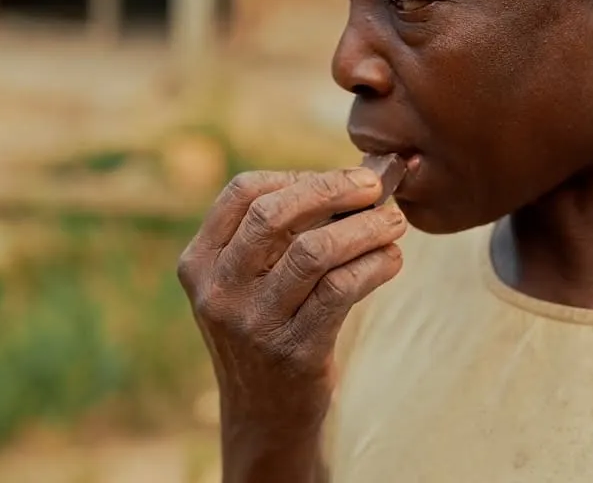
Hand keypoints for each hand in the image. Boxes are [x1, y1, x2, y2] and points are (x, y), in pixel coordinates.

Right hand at [177, 168, 407, 429]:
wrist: (263, 416)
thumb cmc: (266, 331)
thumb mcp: (245, 284)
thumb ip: (277, 235)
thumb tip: (350, 179)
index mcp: (199, 262)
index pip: (242, 193)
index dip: (296, 177)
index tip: (337, 180)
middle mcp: (217, 290)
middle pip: (276, 214)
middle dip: (334, 190)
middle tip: (374, 187)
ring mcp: (252, 322)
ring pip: (315, 250)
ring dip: (365, 229)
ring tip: (393, 224)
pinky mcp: (293, 350)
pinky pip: (341, 289)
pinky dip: (375, 265)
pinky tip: (391, 260)